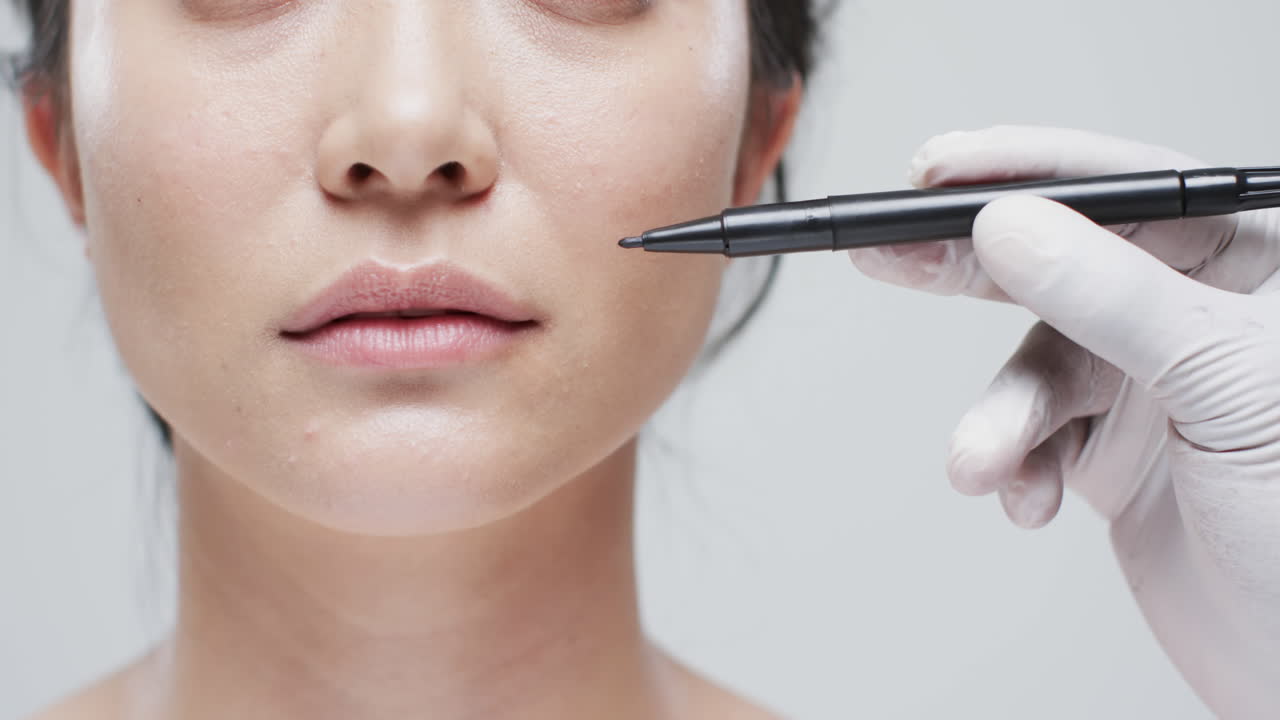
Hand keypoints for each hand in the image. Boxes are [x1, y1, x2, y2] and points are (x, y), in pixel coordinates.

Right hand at [849, 125, 1279, 715]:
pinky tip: (1028, 497)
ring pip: (1037, 368)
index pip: (1131, 190)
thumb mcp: (1226, 385)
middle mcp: (1196, 317)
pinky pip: (1033, 437)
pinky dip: (1014, 467)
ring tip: (981, 462)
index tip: (939, 172)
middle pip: (1059, 262)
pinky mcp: (1111, 452)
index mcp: (1254, 266)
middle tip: (885, 253)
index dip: (1027, 170)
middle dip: (968, 268)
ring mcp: (1152, 386)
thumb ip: (1116, 298)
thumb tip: (1013, 228)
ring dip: (1000, 420)